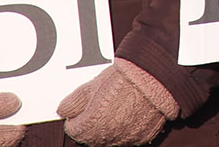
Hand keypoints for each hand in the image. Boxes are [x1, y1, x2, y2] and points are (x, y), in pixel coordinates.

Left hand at [56, 58, 178, 146]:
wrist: (156, 78)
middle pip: (90, 138)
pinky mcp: (142, 138)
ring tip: (115, 108)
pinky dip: (125, 129)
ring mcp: (125, 139)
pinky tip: (129, 114)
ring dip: (108, 128)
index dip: (76, 117)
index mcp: (90, 126)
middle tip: (98, 106)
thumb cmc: (124, 79)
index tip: (81, 108)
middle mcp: (106, 137)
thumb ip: (74, 100)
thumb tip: (62, 109)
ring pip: (109, 139)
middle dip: (90, 125)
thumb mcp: (93, 85)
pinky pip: (127, 138)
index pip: (74, 130)